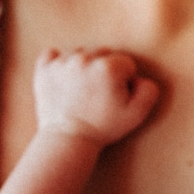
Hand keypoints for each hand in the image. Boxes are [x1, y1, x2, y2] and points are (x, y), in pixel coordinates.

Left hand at [32, 48, 158, 142]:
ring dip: (84, 67)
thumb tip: (139, 77)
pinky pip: (53, 54)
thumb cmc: (104, 127)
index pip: (126, 63)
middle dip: (106, 71)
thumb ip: (149, 90)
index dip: (125, 81)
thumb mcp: (137, 114)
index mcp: (109, 67)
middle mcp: (84, 59)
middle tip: (100, 94)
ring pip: (81, 54)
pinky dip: (59, 64)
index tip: (116, 97)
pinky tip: (65, 80)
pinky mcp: (44, 68)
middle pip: (104, 54)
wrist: (68, 139)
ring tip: (82, 90)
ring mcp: (62, 62)